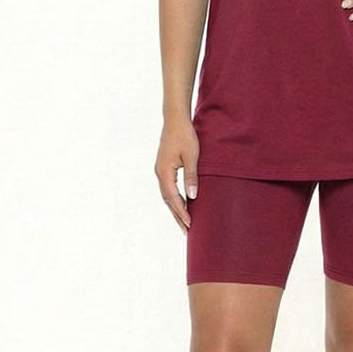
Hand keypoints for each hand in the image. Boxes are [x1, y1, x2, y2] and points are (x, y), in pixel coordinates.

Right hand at [155, 117, 199, 234]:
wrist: (175, 120)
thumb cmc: (185, 136)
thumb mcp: (192, 156)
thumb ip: (191, 177)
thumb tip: (192, 197)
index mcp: (164, 172)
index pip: (173, 198)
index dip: (181, 212)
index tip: (190, 224)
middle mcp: (159, 173)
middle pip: (168, 200)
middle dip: (177, 216)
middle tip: (187, 231)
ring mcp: (160, 170)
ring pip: (167, 195)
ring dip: (175, 209)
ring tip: (185, 222)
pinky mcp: (164, 167)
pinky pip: (168, 188)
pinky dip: (174, 199)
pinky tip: (182, 204)